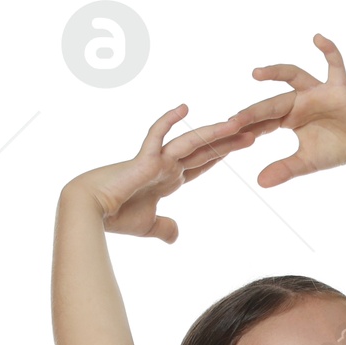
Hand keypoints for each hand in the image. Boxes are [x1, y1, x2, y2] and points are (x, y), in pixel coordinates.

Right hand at [69, 105, 261, 243]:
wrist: (90, 212)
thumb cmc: (115, 217)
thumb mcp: (149, 227)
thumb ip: (165, 229)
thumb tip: (176, 236)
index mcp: (168, 180)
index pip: (201, 164)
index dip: (220, 155)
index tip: (241, 145)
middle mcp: (165, 166)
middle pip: (204, 151)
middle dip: (229, 142)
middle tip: (254, 130)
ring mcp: (156, 160)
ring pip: (192, 143)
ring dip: (216, 134)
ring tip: (239, 125)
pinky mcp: (144, 159)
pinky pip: (157, 135)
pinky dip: (169, 121)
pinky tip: (185, 108)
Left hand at [223, 33, 345, 187]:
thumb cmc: (336, 149)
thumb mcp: (307, 163)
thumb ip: (284, 170)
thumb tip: (259, 183)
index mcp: (290, 117)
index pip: (264, 120)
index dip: (248, 126)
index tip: (228, 133)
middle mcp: (300, 100)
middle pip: (273, 103)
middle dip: (254, 111)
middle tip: (235, 119)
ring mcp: (318, 91)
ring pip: (293, 76)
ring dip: (275, 72)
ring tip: (256, 74)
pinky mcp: (339, 87)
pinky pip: (334, 64)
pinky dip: (328, 50)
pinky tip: (317, 38)